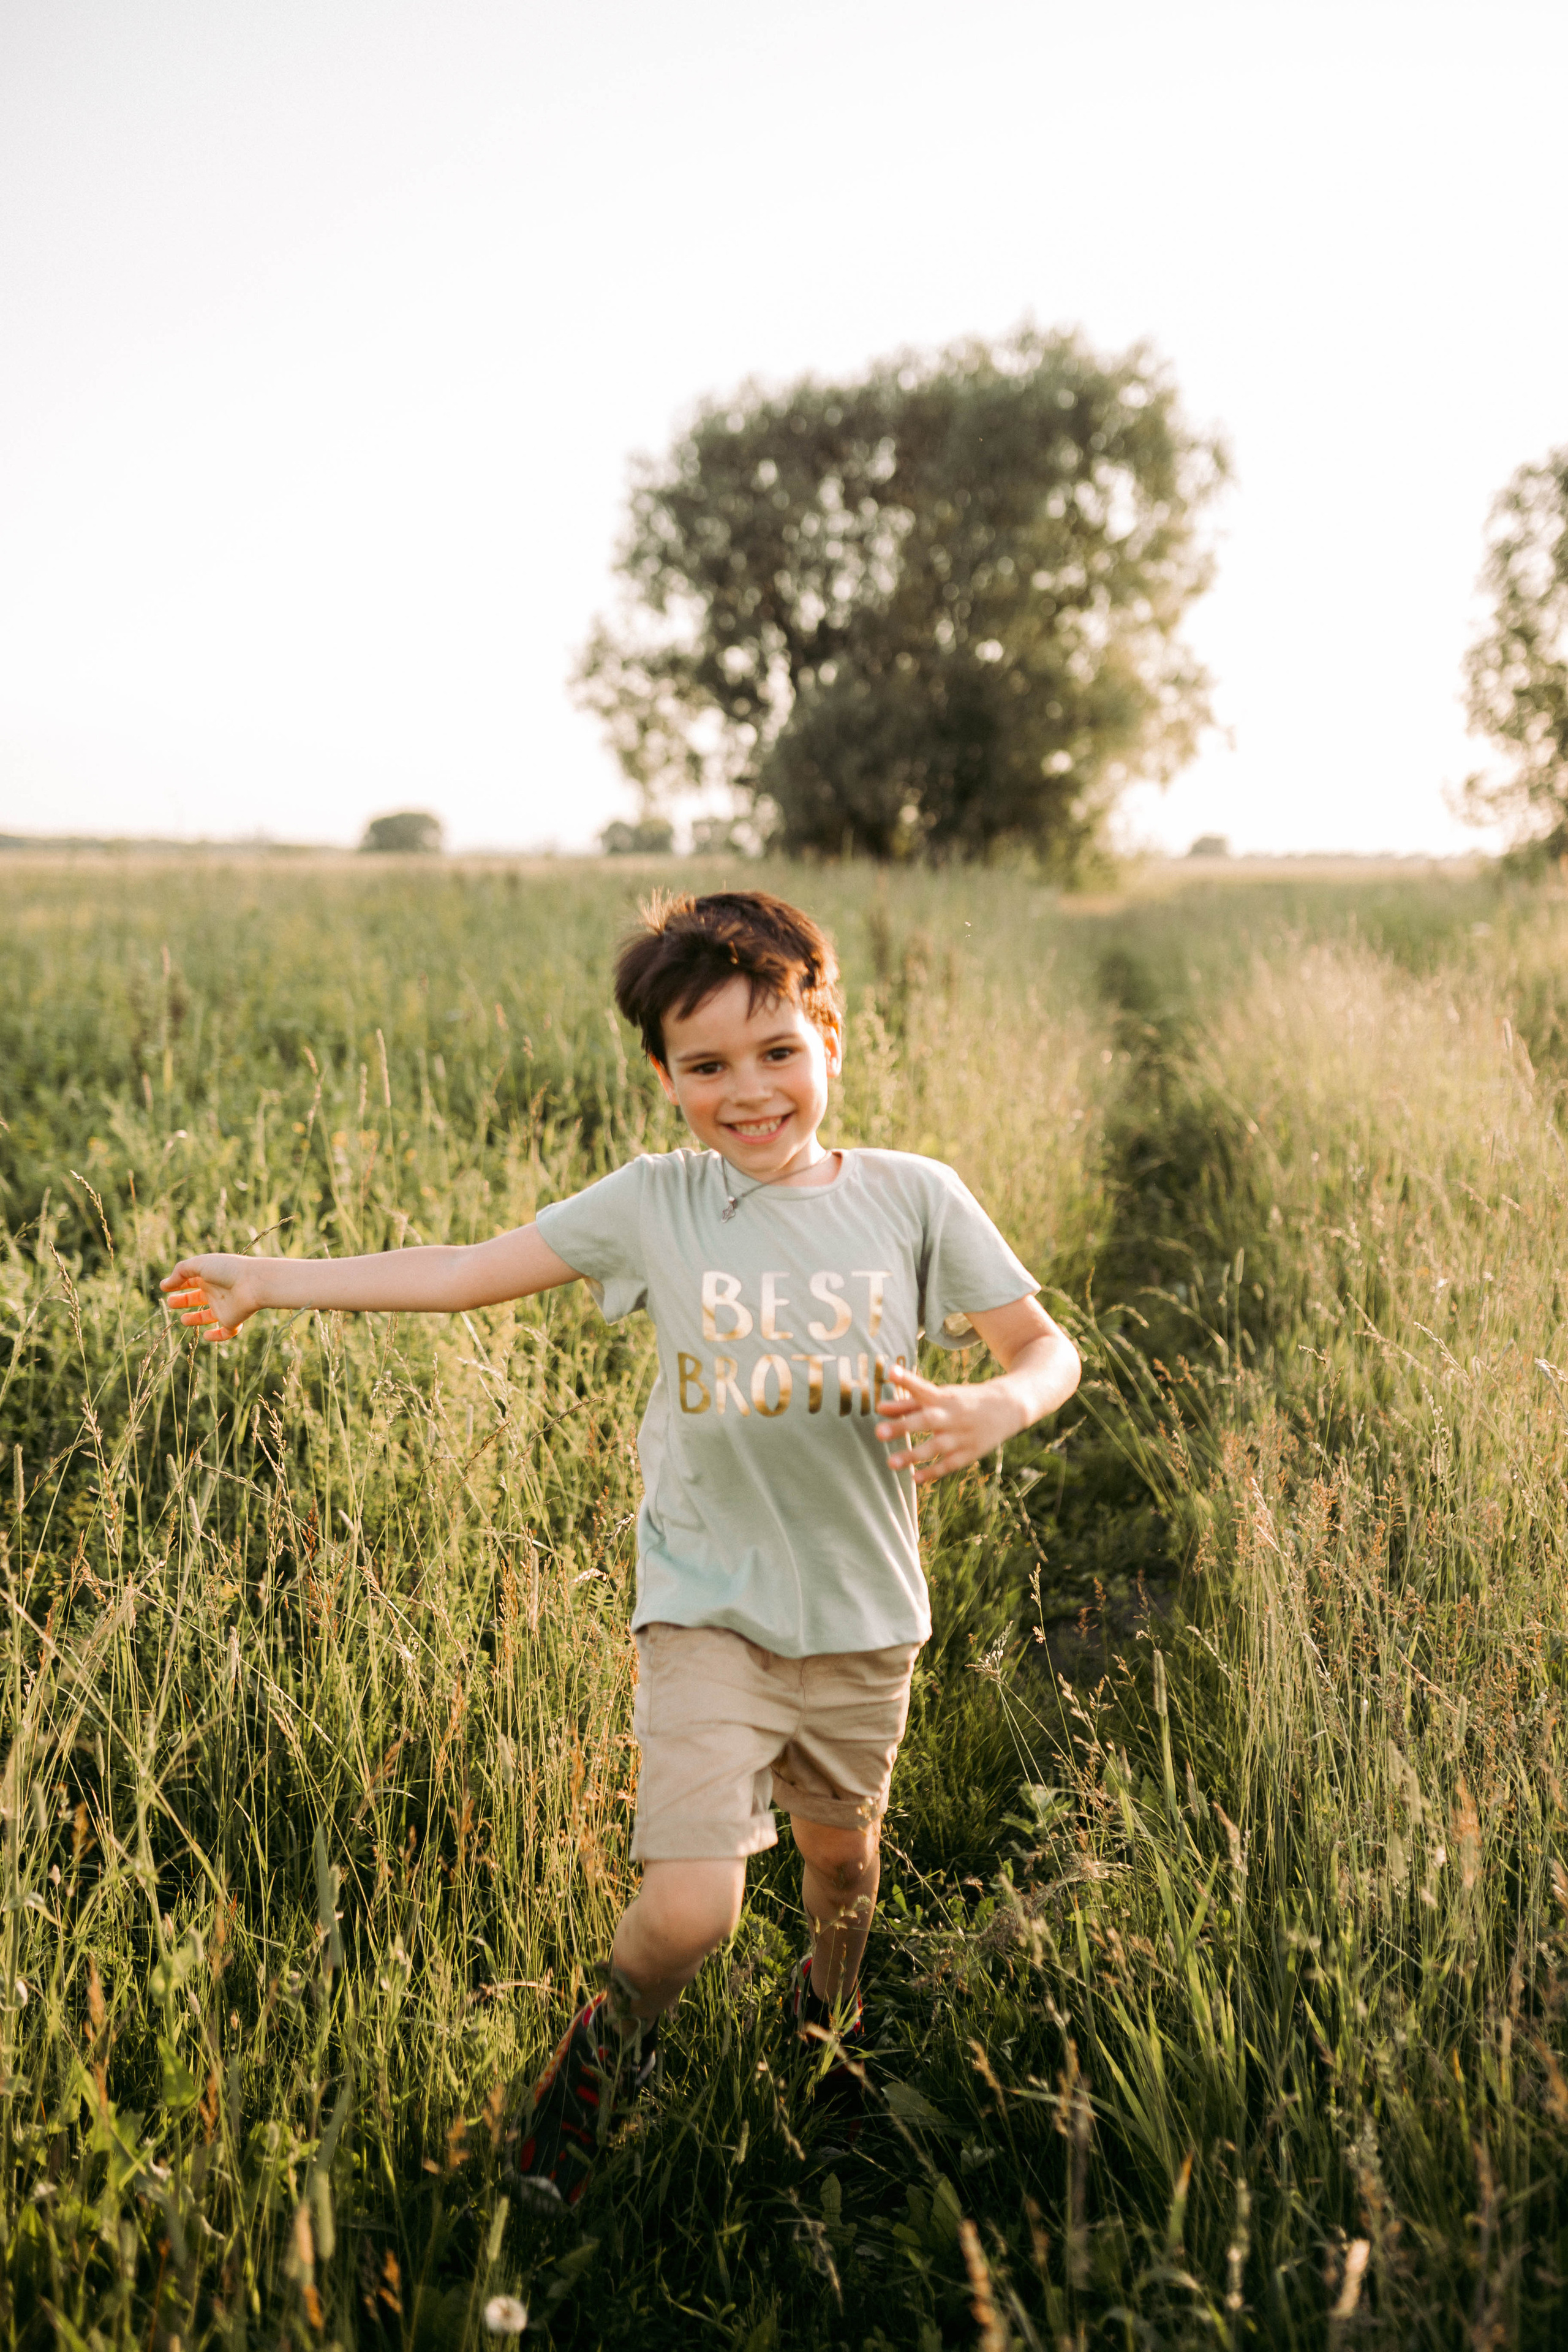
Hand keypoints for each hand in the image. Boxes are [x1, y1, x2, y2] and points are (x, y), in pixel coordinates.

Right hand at [161, 1254, 264, 1341]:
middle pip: (197, 1298)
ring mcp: (225, 1307)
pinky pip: (225, 1332)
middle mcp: (216, 1291)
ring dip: (195, 1319)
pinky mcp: (232, 1320)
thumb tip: (165, 1284)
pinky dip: (216, 1336)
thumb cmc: (227, 1270)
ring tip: (182, 1319)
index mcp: (209, 1276)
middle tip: (170, 1302)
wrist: (254, 1283)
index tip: (164, 1287)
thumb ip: (181, 1272)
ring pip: (208, 1316)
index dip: (177, 1283)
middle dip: (183, 1300)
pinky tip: (206, 1335)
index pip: (191, 1280)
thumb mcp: (200, 1264)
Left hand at [875, 1363, 1022, 1485]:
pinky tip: (915, 1479)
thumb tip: (879, 1408)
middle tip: (878, 1432)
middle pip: (926, 1420)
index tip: (889, 1372)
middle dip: (903, 1426)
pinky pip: (950, 1464)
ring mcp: (962, 1435)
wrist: (1010, 1406)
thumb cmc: (965, 1400)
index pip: (923, 1388)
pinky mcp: (970, 1452)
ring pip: (936, 1446)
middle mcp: (952, 1415)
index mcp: (945, 1397)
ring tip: (890, 1463)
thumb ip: (909, 1403)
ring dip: (913, 1455)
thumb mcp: (941, 1397)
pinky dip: (933, 1472)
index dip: (907, 1380)